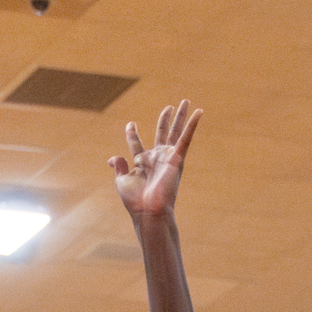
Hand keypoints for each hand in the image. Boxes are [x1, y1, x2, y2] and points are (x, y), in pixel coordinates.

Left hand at [109, 100, 199, 225]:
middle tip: (169, 106)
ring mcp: (168, 157)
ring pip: (176, 132)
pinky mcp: (177, 158)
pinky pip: (186, 138)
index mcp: (142, 163)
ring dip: (181, 116)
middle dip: (165, 119)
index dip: (132, 133)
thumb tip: (112, 158)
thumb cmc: (135, 200)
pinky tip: (199, 112)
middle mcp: (157, 158)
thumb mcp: (122, 181)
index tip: (131, 124)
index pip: (136, 143)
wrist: (148, 210)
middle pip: (162, 133)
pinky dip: (192, 125)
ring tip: (185, 101)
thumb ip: (119, 166)